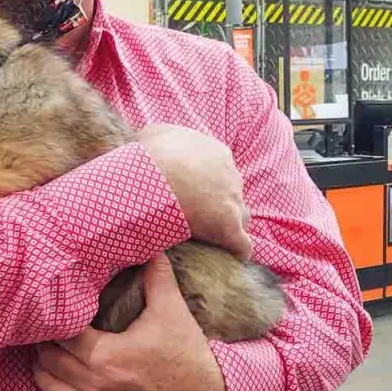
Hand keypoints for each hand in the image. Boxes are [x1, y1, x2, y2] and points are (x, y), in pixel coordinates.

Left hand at [32, 253, 225, 390]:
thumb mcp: (172, 310)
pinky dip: (55, 387)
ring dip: (44, 365)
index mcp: (108, 355)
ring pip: (48, 384)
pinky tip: (59, 372)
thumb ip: (157, 276)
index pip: (63, 334)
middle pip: (49, 358)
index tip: (55, 305)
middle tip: (47, 323)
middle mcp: (97, 384)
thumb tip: (151, 245)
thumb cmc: (186, 353)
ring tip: (48, 346)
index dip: (55, 318)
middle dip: (45, 339)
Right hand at [137, 124, 251, 259]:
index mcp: (218, 153)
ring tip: (208, 238)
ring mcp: (233, 202)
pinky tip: (225, 257)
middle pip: (231, 194)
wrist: (151, 179)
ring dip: (228, 227)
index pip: (219, 172)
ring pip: (241, 217)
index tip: (188, 194)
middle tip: (193, 215)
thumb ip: (164, 137)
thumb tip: (155, 142)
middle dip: (216, 204)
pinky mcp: (229, 228)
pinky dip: (235, 251)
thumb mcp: (154, 133)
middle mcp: (231, 176)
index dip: (205, 185)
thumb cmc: (149, 156)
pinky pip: (242, 246)